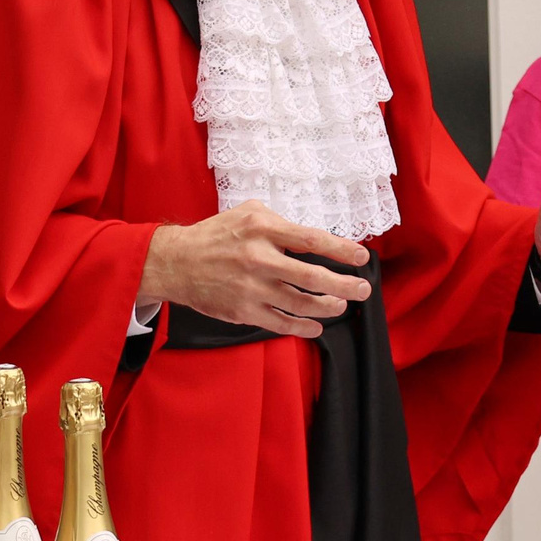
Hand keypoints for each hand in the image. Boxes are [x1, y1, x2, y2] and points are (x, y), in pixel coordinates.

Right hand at [137, 201, 370, 338]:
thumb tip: (312, 238)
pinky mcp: (244, 311)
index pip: (313, 240)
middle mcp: (260, 259)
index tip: (362, 257)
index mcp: (263, 229)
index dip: (342, 250)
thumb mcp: (248, 212)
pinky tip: (316, 326)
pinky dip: (303, 327)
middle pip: (314, 277)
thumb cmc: (216, 235)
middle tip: (363, 289)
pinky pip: (281, 323)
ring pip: (301, 304)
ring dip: (328, 308)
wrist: (177, 262)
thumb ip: (280, 222)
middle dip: (345, 286)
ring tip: (341, 306)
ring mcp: (252, 288)